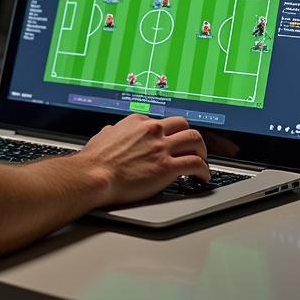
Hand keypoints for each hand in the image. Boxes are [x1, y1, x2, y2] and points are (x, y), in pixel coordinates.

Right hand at [76, 115, 208, 207]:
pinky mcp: (167, 167)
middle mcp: (152, 130)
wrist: (94, 175)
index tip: (170, 143)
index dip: (167, 134)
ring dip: (201, 150)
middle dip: (189, 136)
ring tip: (201, 161)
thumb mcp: (103, 136)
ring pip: (195, 140)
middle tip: (192, 148)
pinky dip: (204, 170)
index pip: (161, 122)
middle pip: (183, 125)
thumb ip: (113, 132)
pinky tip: (202, 177)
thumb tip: (112, 133)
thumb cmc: (95, 160)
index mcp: (137, 122)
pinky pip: (196, 164)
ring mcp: (161, 147)